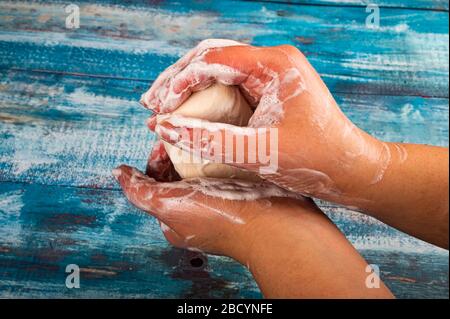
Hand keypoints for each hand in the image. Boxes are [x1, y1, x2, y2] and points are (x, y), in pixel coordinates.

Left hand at [113, 146, 392, 297]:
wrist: (280, 226)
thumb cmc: (225, 218)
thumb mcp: (171, 206)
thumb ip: (141, 191)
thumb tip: (118, 174)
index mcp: (177, 218)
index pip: (157, 181)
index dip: (156, 157)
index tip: (163, 139)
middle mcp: (198, 211)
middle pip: (180, 171)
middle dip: (178, 148)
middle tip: (182, 127)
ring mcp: (223, 200)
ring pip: (203, 166)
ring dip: (200, 146)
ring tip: (202, 125)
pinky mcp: (244, 190)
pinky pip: (225, 165)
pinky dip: (221, 150)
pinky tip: (225, 135)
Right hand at [142, 39, 391, 205]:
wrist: (350, 169)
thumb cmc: (317, 159)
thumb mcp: (261, 152)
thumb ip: (211, 140)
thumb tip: (165, 128)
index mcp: (275, 64)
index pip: (214, 59)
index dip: (180, 81)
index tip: (158, 107)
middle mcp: (272, 62)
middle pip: (212, 58)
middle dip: (178, 80)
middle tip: (151, 103)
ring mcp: (270, 76)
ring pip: (217, 71)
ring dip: (187, 88)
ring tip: (160, 108)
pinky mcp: (268, 92)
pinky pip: (228, 87)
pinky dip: (204, 100)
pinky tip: (186, 114)